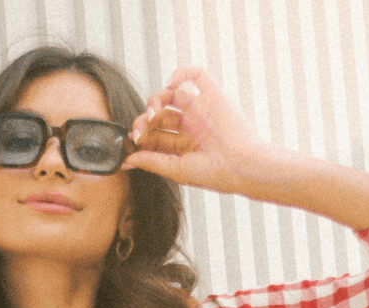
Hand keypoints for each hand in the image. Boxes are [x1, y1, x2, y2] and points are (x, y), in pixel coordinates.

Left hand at [125, 67, 283, 196]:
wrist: (241, 165)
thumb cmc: (214, 174)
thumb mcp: (177, 169)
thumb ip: (152, 162)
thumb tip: (126, 160)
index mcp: (182, 145)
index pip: (154, 135)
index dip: (141, 136)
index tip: (133, 142)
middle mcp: (190, 125)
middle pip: (158, 114)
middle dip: (145, 121)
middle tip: (141, 131)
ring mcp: (200, 108)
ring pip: (170, 94)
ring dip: (155, 100)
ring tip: (154, 114)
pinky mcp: (211, 94)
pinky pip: (194, 74)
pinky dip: (180, 72)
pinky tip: (171, 84)